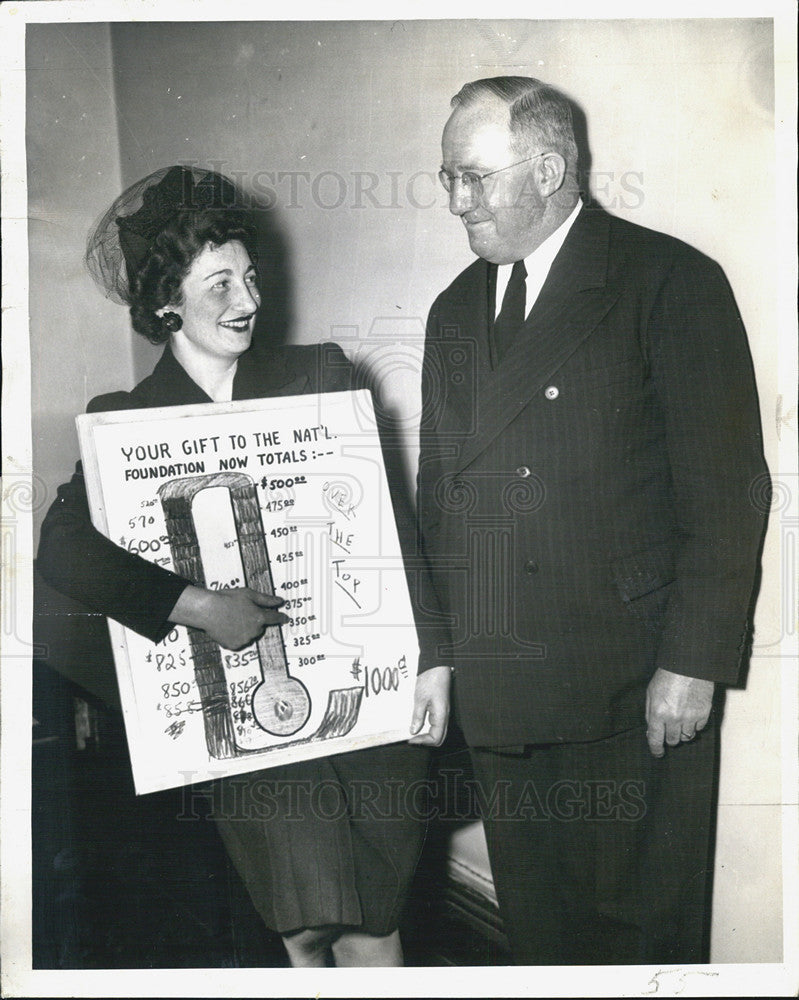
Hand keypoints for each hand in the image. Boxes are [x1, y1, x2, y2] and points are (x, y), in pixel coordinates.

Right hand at [169, 585, 287, 649]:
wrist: (207, 610)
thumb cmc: (227, 599)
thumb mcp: (248, 594)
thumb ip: (266, 599)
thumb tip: (280, 601)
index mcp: (259, 617)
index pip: (275, 618)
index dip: (281, 618)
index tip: (286, 619)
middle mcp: (254, 631)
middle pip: (259, 627)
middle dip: (254, 621)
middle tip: (241, 612)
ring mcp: (244, 640)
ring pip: (249, 635)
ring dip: (244, 629)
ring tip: (231, 619)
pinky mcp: (234, 646)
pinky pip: (238, 641)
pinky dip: (235, 636)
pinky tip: (227, 627)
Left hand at [408, 666, 450, 745]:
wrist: (437, 666)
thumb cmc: (430, 680)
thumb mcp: (420, 698)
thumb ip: (417, 716)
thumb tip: (413, 731)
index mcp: (441, 715)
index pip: (436, 738)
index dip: (423, 742)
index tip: (410, 739)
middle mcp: (444, 716)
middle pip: (439, 738)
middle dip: (426, 741)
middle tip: (412, 739)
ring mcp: (443, 712)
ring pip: (438, 731)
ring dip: (426, 735)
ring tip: (413, 733)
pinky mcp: (440, 708)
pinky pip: (435, 723)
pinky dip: (427, 727)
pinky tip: (417, 723)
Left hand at [645, 667, 713, 756]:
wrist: (689, 666)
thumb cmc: (668, 676)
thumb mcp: (651, 692)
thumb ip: (650, 713)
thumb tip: (651, 730)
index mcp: (658, 712)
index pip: (655, 738)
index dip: (656, 749)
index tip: (657, 753)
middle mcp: (674, 718)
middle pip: (672, 740)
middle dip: (669, 738)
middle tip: (669, 730)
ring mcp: (690, 717)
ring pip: (686, 736)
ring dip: (682, 732)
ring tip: (681, 720)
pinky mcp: (704, 714)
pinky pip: (699, 728)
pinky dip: (694, 725)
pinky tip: (691, 714)